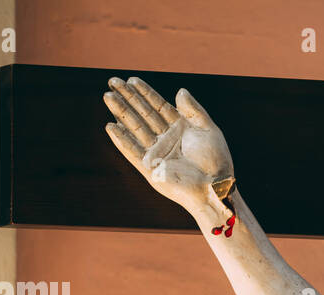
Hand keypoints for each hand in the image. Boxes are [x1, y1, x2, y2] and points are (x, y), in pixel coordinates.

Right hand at [103, 77, 234, 218]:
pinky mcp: (150, 169)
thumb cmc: (216, 160)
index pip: (158, 107)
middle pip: (143, 114)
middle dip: (128, 98)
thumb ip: (193, 110)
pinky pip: (133, 152)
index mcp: (180, 129)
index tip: (131, 80)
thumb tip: (180, 90)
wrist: (214, 186)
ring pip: (135, 129)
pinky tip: (111, 126)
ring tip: (108, 96)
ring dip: (121, 113)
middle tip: (112, 81)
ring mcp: (157, 153)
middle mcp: (166, 139)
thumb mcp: (207, 129)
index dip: (145, 93)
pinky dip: (122, 140)